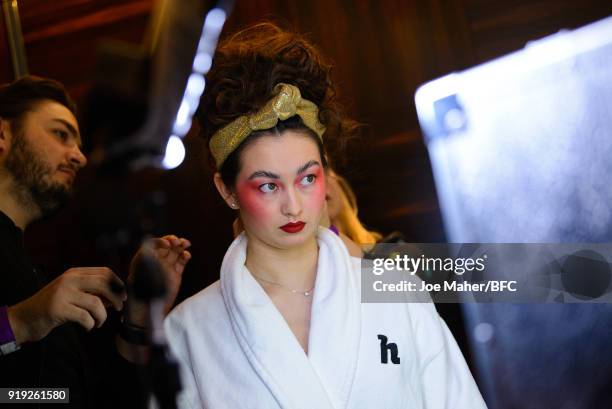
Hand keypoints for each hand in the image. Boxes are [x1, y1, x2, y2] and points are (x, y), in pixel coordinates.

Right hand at [7, 267, 125, 343]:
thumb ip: (93, 292)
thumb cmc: (53, 307)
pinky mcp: (58, 309)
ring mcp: (62, 293)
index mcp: (74, 273)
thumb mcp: (73, 294)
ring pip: (96, 303)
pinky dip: (91, 324)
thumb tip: (117, 297)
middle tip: (118, 309)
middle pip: (103, 284)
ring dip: (103, 316)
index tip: (123, 296)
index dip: (118, 284)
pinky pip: (85, 317)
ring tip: (99, 322)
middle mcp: (69, 280)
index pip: (104, 272)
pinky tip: (89, 327)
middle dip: (116, 298)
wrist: (24, 318)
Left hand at [127, 235, 190, 321]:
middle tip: (178, 242)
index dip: (161, 242)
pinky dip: (185, 256)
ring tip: (186, 244)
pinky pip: (181, 262)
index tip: (167, 245)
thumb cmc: (141, 292)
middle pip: (166, 246)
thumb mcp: (140, 274)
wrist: (149, 309)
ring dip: (181, 245)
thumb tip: (148, 247)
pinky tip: (187, 255)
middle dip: (173, 241)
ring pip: (175, 252)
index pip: (153, 244)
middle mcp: (156, 262)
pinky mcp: (175, 274)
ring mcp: (166, 268)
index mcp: (144, 260)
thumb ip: (145, 261)